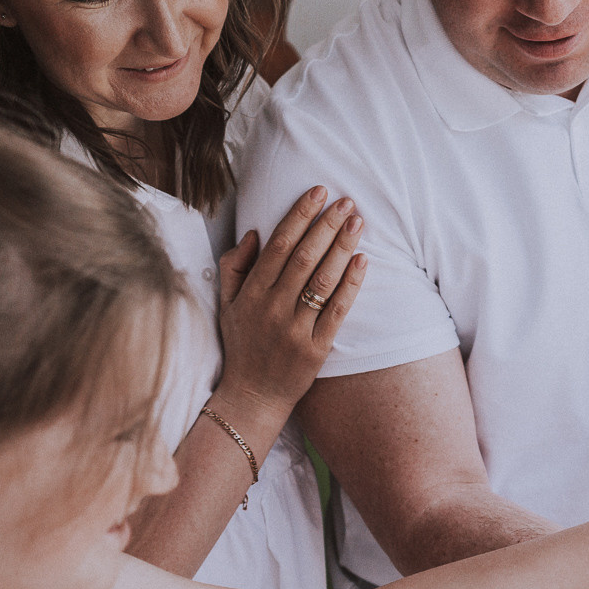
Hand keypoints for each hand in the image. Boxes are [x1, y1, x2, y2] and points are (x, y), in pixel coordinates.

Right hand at [215, 186, 365, 418]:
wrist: (252, 396)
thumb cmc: (242, 344)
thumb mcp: (226, 304)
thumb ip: (234, 266)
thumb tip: (254, 233)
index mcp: (251, 293)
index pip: (278, 245)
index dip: (299, 216)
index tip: (318, 193)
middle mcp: (272, 308)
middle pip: (304, 257)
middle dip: (326, 225)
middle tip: (347, 201)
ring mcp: (295, 329)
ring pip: (322, 280)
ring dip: (342, 247)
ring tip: (358, 222)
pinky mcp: (316, 348)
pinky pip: (337, 311)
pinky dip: (350, 284)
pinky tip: (362, 261)